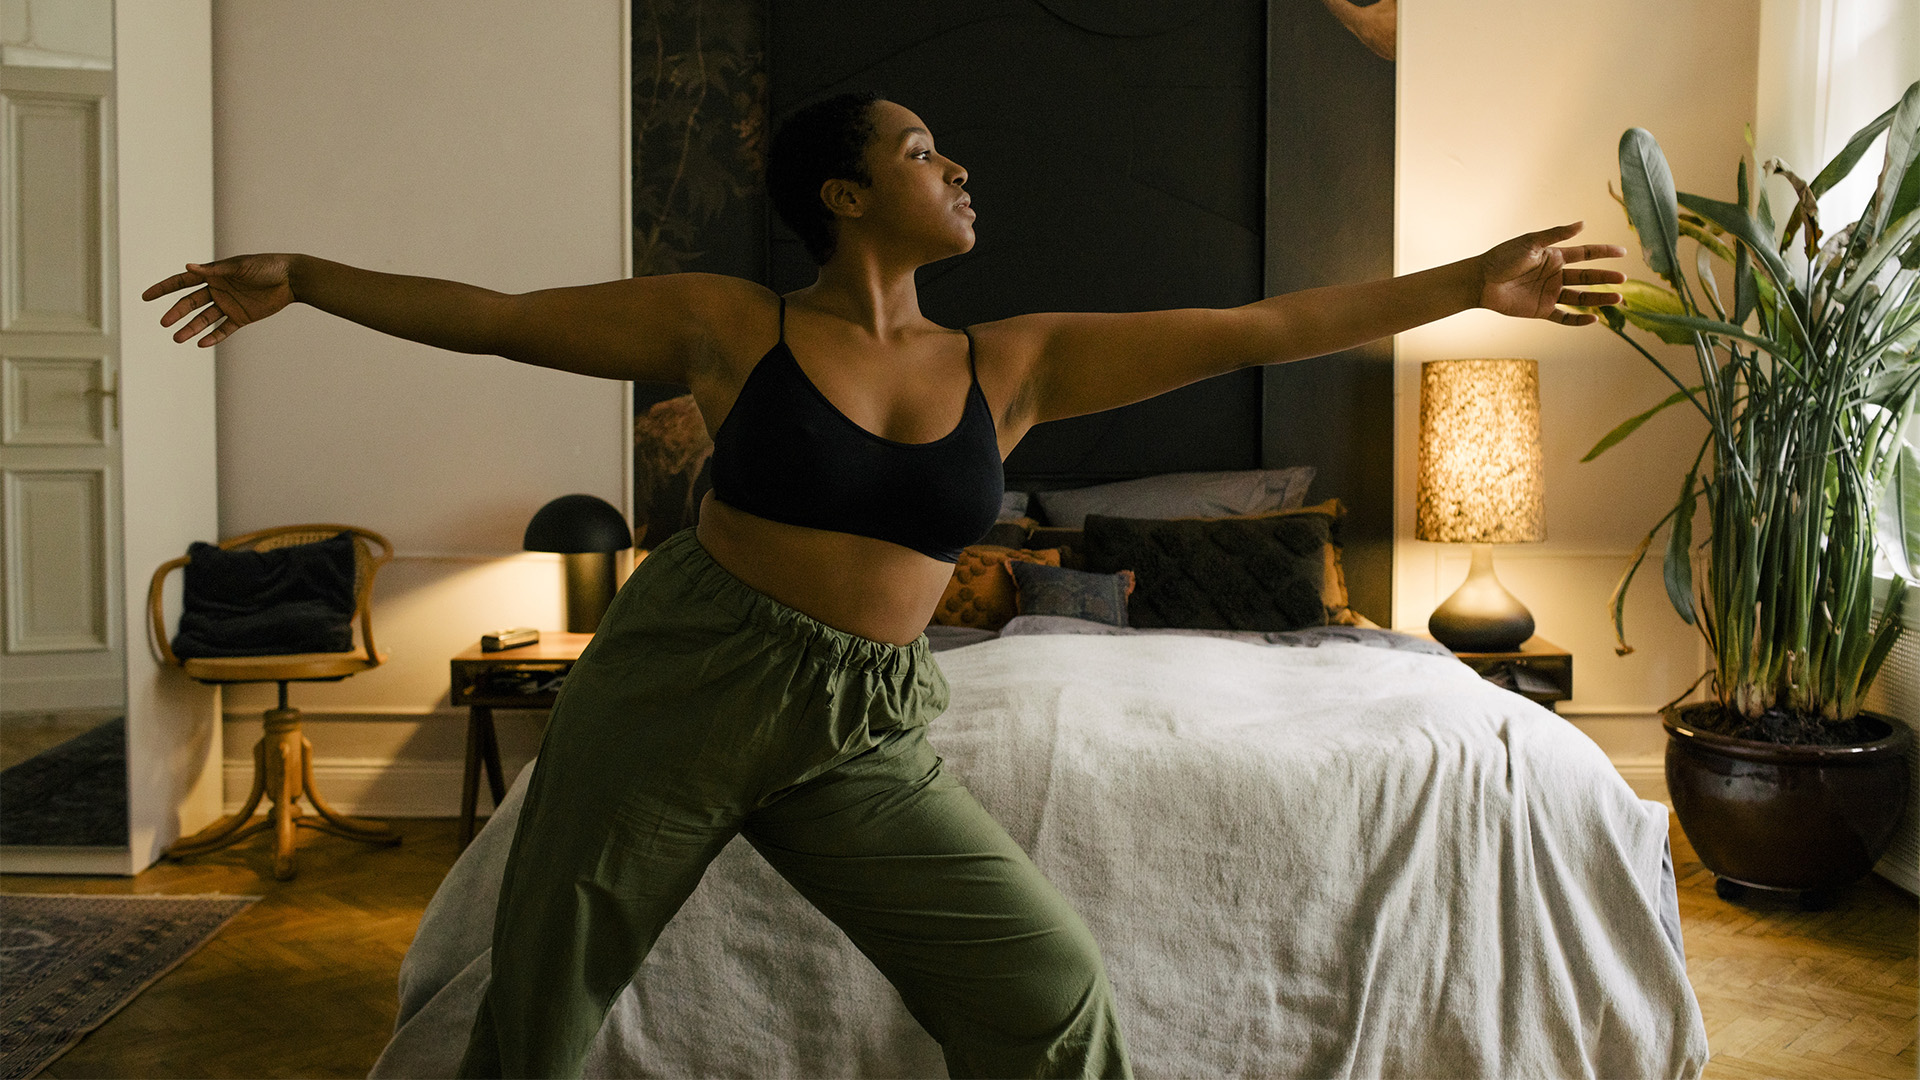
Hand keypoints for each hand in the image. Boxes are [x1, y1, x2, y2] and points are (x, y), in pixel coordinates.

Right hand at [142, 254, 295, 346]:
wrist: (291, 278)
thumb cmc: (266, 266)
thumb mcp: (240, 266)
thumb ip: (214, 270)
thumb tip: (188, 267)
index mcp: (213, 275)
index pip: (182, 282)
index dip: (163, 289)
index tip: (145, 297)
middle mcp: (217, 290)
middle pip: (190, 303)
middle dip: (176, 313)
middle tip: (164, 323)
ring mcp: (228, 304)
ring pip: (204, 319)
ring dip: (191, 328)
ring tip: (177, 338)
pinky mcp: (242, 317)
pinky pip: (224, 329)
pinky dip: (213, 337)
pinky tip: (200, 343)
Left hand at [1476, 222, 1624, 326]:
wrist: (1481, 280)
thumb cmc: (1503, 258)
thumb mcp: (1530, 242)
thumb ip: (1556, 235)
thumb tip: (1582, 224)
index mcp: (1554, 256)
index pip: (1585, 253)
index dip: (1603, 253)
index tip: (1622, 253)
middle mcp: (1555, 275)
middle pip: (1587, 277)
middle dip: (1606, 278)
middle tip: (1624, 279)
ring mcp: (1550, 293)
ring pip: (1580, 297)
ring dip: (1598, 298)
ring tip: (1617, 298)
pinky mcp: (1541, 310)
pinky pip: (1564, 316)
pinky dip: (1578, 319)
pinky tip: (1594, 319)